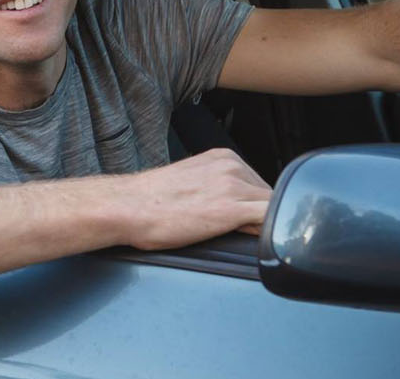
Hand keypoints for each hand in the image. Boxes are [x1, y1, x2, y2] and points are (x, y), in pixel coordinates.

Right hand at [120, 148, 271, 250]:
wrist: (127, 207)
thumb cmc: (149, 200)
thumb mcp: (191, 181)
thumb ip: (217, 186)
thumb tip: (232, 207)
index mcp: (222, 157)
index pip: (257, 184)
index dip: (252, 206)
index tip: (240, 221)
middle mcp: (231, 165)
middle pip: (268, 195)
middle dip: (258, 215)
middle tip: (234, 232)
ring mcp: (233, 185)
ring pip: (272, 208)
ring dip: (261, 225)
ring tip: (234, 236)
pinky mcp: (231, 209)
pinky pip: (269, 220)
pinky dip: (267, 233)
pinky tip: (250, 242)